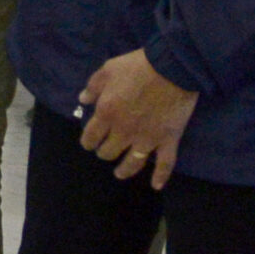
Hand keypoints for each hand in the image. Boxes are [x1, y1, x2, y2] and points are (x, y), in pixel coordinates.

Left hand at [78, 50, 197, 188]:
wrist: (171, 68)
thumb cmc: (137, 67)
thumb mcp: (107, 70)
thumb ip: (93, 87)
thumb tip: (82, 101)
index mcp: (107, 114)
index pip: (91, 137)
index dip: (88, 142)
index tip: (89, 143)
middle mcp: (124, 131)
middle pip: (109, 152)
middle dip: (105, 153)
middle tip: (106, 150)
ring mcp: (147, 138)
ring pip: (132, 163)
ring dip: (124, 170)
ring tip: (119, 173)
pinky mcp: (168, 140)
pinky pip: (165, 163)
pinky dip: (161, 176)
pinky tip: (156, 186)